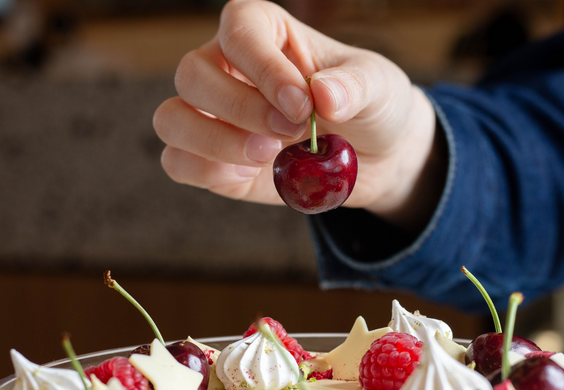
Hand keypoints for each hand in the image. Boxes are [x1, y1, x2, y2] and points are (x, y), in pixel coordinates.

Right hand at [154, 0, 444, 225]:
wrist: (374, 157)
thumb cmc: (371, 107)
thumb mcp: (378, 87)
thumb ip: (354, 86)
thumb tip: (323, 95)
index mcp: (267, 33)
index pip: (238, 29)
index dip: (262, 66)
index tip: (301, 104)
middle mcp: (229, 70)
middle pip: (191, 75)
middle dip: (240, 109)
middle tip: (288, 132)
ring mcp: (216, 118)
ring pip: (172, 120)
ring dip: (214, 142)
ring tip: (267, 155)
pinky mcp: (216, 161)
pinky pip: (179, 163)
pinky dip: (205, 171)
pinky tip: (248, 174)